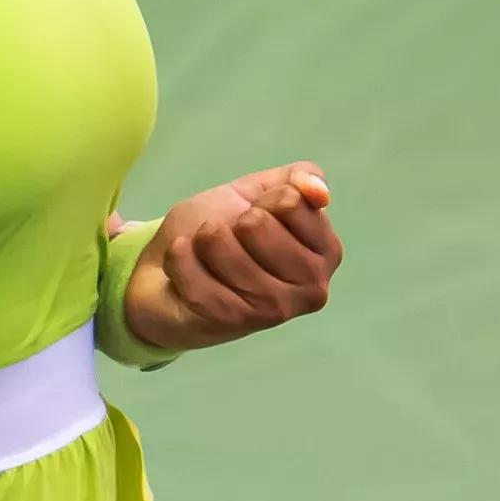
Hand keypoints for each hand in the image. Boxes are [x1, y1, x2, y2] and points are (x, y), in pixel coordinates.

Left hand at [116, 162, 341, 353]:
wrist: (172, 279)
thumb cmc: (224, 232)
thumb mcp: (260, 192)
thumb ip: (297, 179)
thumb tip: (317, 191)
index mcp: (327, 252)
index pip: (289, 200)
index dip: (262, 200)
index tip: (256, 217)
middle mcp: (310, 287)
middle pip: (254, 223)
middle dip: (229, 220)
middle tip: (227, 238)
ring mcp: (272, 309)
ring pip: (219, 243)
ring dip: (200, 238)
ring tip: (203, 250)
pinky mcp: (230, 321)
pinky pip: (191, 269)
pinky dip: (178, 257)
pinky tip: (183, 263)